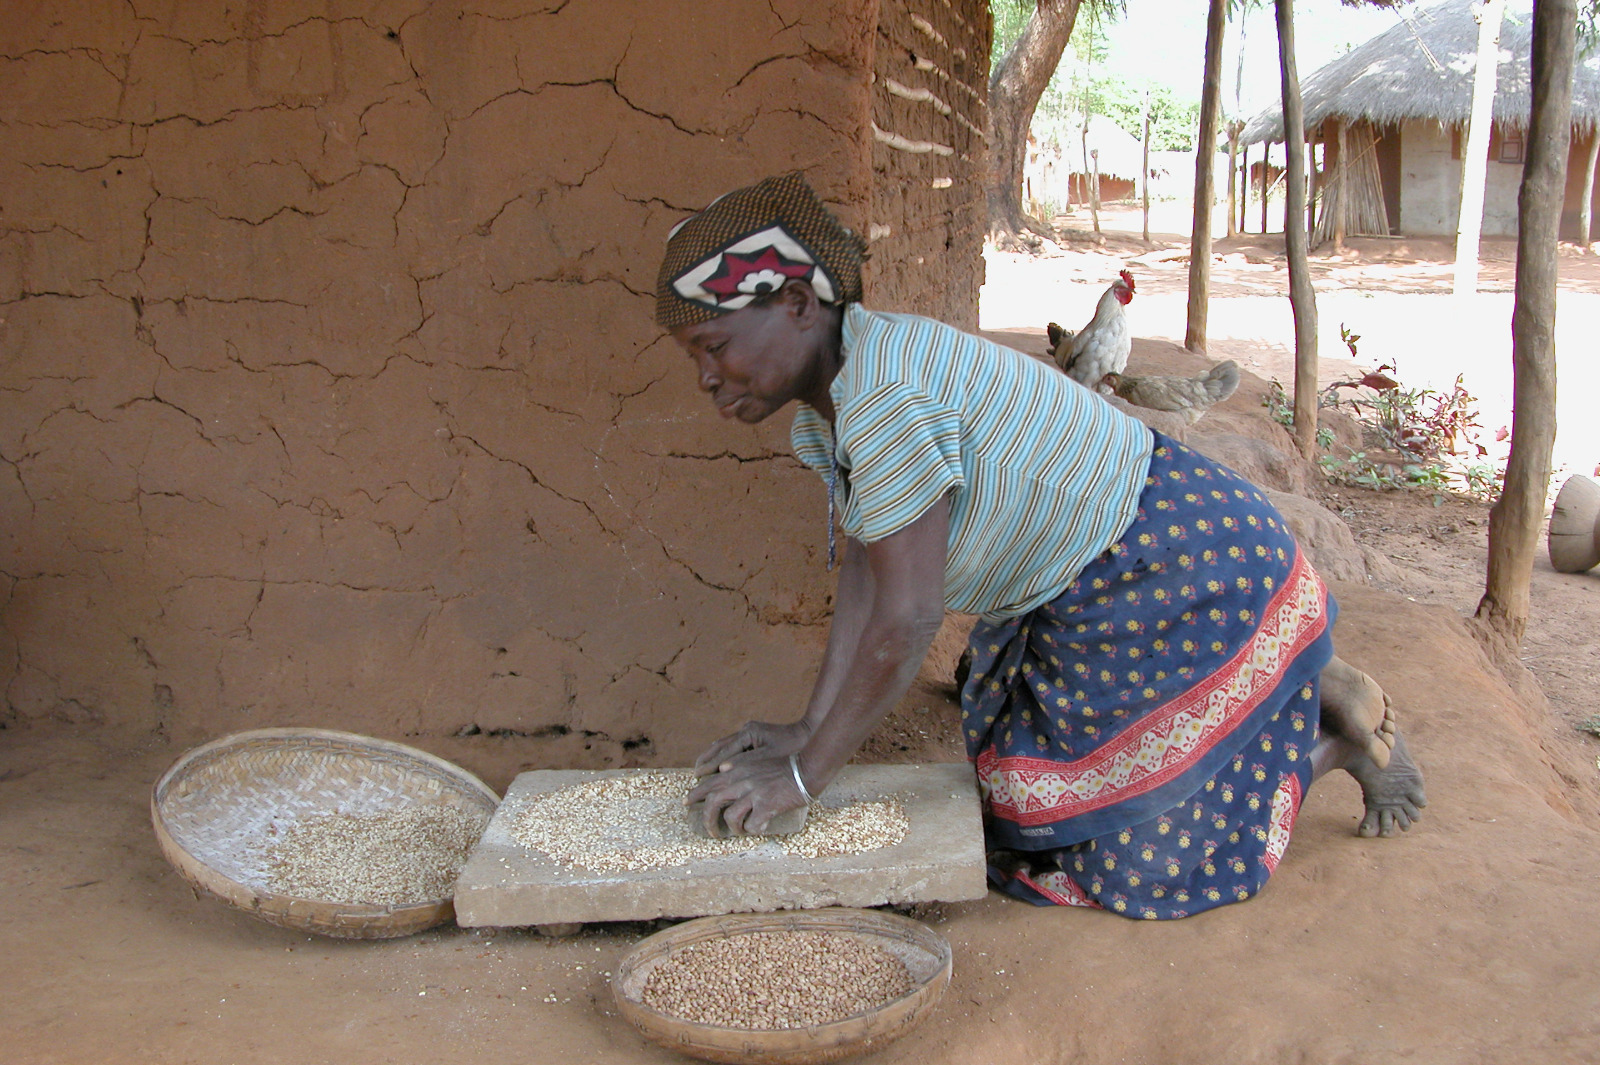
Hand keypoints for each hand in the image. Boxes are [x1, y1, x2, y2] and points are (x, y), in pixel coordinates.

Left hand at [685, 753, 807, 837]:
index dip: (695, 795)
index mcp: (737, 770)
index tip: (686, 803)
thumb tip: (722, 769)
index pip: (708, 783)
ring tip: (740, 831)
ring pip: (730, 817)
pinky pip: (752, 826)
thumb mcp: (756, 759)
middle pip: (712, 802)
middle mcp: (742, 781)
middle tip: (710, 830)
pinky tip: (759, 828)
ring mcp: (753, 794)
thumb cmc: (783, 765)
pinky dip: (753, 830)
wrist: (806, 769)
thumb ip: (738, 764)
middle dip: (706, 819)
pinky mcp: (766, 806)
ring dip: (732, 828)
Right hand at [693, 720, 812, 776]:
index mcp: (748, 734)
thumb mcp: (769, 758)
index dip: (709, 766)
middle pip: (719, 746)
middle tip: (694, 775)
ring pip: (724, 745)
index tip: (696, 776)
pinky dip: (723, 756)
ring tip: (701, 770)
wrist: (810, 735)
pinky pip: (733, 746)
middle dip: (706, 761)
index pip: (723, 751)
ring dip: (713, 758)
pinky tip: (719, 765)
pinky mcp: (755, 736)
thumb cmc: (793, 749)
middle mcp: (746, 731)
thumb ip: (745, 763)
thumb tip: (722, 771)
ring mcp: (750, 732)